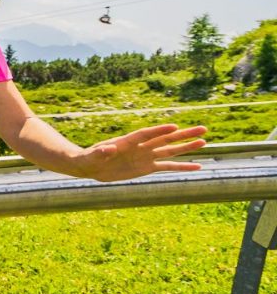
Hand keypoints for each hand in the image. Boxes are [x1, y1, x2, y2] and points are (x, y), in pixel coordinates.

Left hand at [74, 124, 207, 181]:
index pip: (146, 134)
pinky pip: (168, 166)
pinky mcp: (147, 167)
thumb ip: (101, 152)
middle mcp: (140, 147)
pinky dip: (182, 167)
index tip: (174, 127)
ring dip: (187, 147)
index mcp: (127, 141)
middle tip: (202, 129)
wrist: (91, 166)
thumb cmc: (89, 158)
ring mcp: (146, 156)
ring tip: (204, 142)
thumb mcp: (93, 156)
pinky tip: (197, 166)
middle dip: (183, 135)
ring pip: (170, 150)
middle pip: (165, 139)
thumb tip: (108, 149)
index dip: (159, 130)